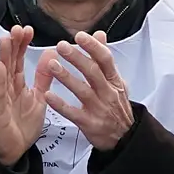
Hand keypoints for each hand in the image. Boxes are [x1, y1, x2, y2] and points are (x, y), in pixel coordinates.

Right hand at [0, 24, 49, 166]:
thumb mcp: (39, 97)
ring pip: (2, 74)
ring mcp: (1, 98)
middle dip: (12, 44)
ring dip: (3, 56)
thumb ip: (43, 76)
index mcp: (17, 83)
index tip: (27, 29)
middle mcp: (7, 87)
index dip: (22, 44)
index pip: (18, 59)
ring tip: (6, 40)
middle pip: (9, 62)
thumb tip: (50, 54)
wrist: (14, 149)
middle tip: (17, 28)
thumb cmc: (23, 124)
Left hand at [43, 32, 133, 150]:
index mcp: (114, 81)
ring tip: (51, 66)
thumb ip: (105, 59)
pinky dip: (61, 105)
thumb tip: (99, 35)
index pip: (105, 60)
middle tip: (61, 46)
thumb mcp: (116, 81)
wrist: (125, 137)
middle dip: (76, 58)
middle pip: (93, 72)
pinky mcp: (90, 124)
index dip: (93, 47)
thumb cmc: (117, 107)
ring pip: (82, 91)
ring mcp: (99, 109)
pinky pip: (73, 113)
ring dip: (66, 77)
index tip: (79, 36)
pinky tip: (48, 96)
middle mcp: (108, 93)